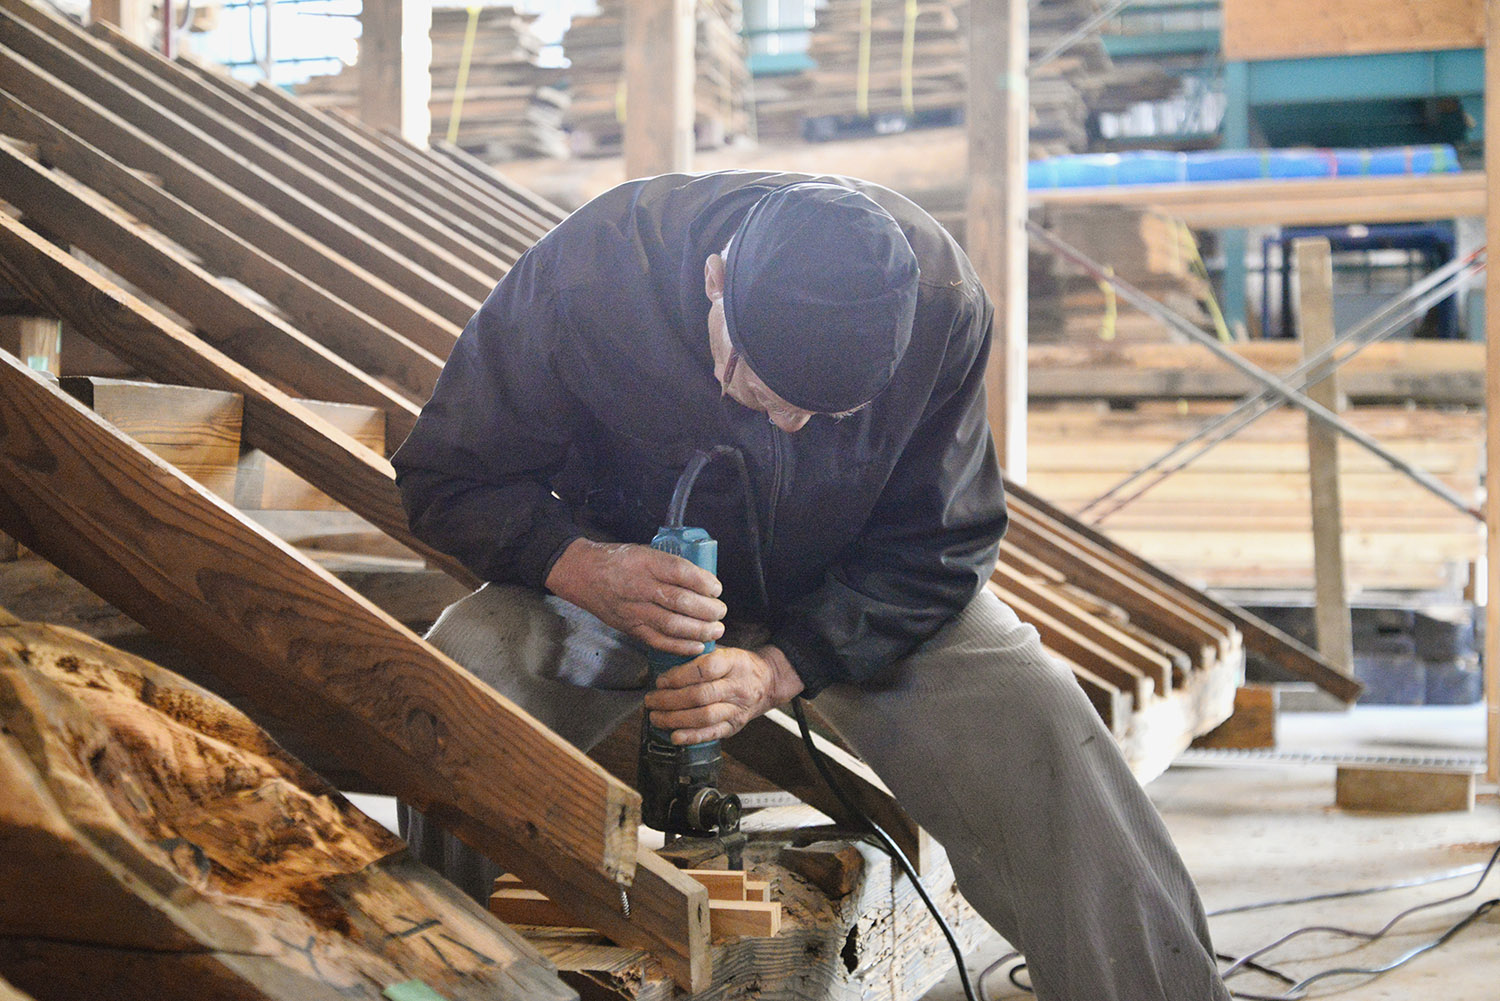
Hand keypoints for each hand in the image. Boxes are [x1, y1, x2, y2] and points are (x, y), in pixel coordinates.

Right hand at [545, 538, 725, 655]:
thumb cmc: (618, 560)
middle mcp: (639, 586)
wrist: (582, 573)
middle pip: (680, 601)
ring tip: (716, 630)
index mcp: (645, 562)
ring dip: (699, 630)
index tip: (717, 588)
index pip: (680, 572)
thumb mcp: (643, 551)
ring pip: (672, 624)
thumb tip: (703, 581)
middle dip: (707, 609)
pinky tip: (698, 645)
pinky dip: (680, 645)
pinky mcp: (629, 627)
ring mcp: (633, 610)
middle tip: (721, 611)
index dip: (703, 582)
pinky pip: (658, 640)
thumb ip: (669, 566)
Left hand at [643, 644, 805, 743]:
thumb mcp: (724, 651)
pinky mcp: (735, 726)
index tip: (660, 680)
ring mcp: (737, 708)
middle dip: (670, 700)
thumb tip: (663, 663)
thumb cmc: (737, 665)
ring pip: (704, 717)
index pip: (704, 669)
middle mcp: (737, 686)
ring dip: (675, 719)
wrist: (767, 682)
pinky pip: (712, 733)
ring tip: (655, 717)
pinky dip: (692, 737)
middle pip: (700, 695)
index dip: (678, 676)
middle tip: (650, 701)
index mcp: (733, 662)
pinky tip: (674, 736)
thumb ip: (699, 656)